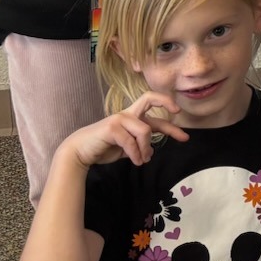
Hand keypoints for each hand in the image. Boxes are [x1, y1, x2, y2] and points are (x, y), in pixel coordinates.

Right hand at [63, 92, 186, 167]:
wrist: (80, 152)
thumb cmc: (103, 148)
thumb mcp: (126, 148)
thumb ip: (139, 146)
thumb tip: (151, 152)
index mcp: (133, 116)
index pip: (152, 106)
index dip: (166, 107)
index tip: (179, 112)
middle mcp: (128, 114)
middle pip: (149, 98)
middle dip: (166, 103)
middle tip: (180, 119)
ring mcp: (119, 119)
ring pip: (145, 131)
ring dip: (146, 149)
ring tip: (143, 160)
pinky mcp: (112, 127)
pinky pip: (132, 142)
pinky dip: (136, 154)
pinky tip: (136, 162)